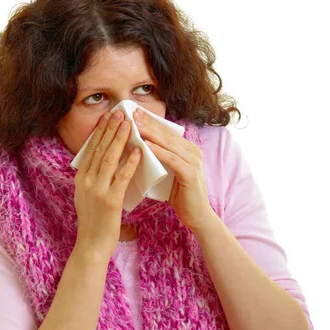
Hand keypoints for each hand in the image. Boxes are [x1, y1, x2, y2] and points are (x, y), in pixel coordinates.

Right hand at [71, 111, 141, 255]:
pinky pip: (121, 177)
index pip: (91, 149)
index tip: (108, 117)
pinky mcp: (110, 201)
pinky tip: (137, 152)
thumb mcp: (88, 196)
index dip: (100, 132)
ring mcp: (97, 190)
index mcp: (81, 179)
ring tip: (128, 125)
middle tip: (120, 113)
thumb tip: (103, 161)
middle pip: (99, 149)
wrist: (92, 245)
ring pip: (108, 159)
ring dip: (119, 140)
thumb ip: (94, 178)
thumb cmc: (95, 222)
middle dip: (110, 129)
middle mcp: (86, 181)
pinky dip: (129, 163)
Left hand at [133, 108, 214, 230]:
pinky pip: (172, 159)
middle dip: (148, 122)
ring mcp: (194, 161)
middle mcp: (193, 151)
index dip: (150, 121)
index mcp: (187, 150)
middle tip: (131, 113)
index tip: (133, 113)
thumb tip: (138, 149)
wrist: (197, 216)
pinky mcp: (191, 173)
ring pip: (168, 144)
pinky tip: (146, 145)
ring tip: (134, 124)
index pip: (166, 132)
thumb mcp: (169, 173)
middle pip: (166, 134)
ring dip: (150, 133)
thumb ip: (160, 160)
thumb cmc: (180, 196)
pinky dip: (158, 151)